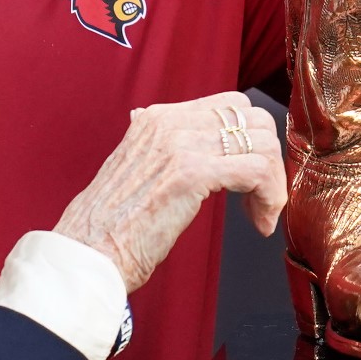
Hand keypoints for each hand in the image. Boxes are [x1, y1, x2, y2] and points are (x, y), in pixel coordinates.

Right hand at [54, 92, 285, 292]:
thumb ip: (149, 145)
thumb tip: (143, 120)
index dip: (252, 140)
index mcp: (156, 118)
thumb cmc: (108, 227)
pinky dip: (269, 197)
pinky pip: (256, 170)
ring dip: (273, 183)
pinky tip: (259, 222)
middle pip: (253, 118)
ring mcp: (180, 144)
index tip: (251, 178)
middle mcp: (169, 122)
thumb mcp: (130, 169)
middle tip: (262, 197)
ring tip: (261, 214)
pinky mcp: (192, 173)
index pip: (230, 106)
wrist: (87, 254)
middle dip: (270, 158)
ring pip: (261, 143)